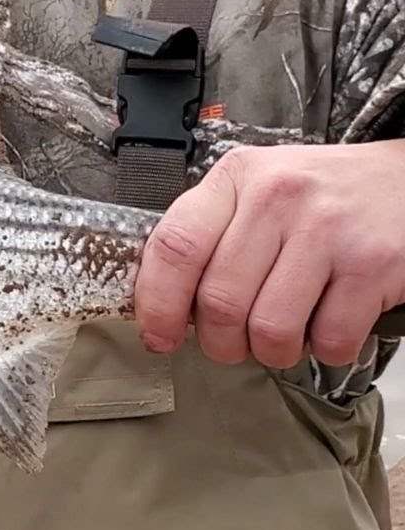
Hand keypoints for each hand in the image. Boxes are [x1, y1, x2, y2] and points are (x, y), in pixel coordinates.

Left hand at [134, 139, 404, 368]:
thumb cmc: (322, 197)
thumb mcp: (256, 192)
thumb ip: (209, 236)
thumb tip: (160, 307)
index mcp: (237, 178)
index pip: (174, 247)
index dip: (156, 305)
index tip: (158, 337)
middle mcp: (278, 196)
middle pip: (219, 301)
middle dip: (220, 343)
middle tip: (232, 344)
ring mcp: (328, 229)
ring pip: (269, 329)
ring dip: (272, 352)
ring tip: (282, 335)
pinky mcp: (374, 263)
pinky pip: (328, 339)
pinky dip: (325, 349)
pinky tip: (328, 324)